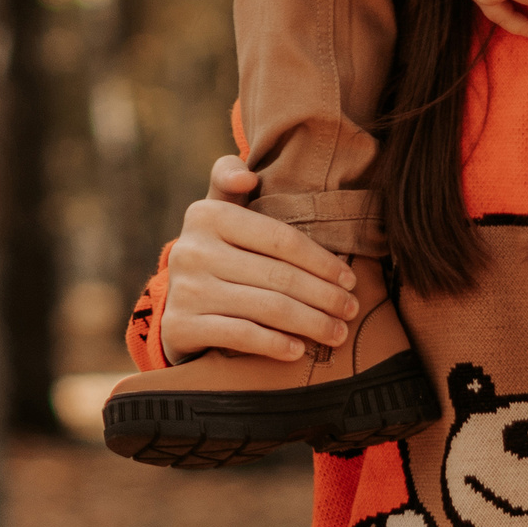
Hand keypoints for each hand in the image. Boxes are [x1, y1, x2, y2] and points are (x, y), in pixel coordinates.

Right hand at [155, 156, 359, 363]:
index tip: (350, 279)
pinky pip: (241, 335)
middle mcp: (190, 250)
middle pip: (279, 276)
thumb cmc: (219, 249)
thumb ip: (230, 177)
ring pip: (266, 308)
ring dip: (311, 322)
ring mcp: (184, 290)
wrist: (177, 302)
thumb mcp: (222, 209)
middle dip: (324, 296)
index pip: (282, 240)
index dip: (322, 261)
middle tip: (351, 310)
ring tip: (337, 332)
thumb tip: (247, 176)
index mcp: (208, 214)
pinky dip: (275, 344)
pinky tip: (298, 350)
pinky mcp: (180, 326)